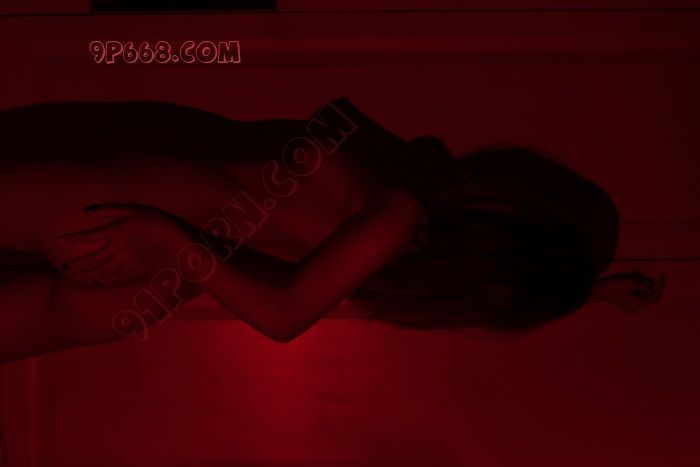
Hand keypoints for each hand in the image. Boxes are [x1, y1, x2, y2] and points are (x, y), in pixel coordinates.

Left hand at [58, 203, 191, 285]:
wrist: (181, 247)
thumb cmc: (159, 223)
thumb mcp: (137, 210)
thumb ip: (113, 209)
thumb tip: (89, 209)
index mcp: (118, 232)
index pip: (90, 237)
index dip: (74, 240)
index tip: (59, 242)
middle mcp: (120, 249)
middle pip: (93, 260)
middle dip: (77, 265)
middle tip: (65, 268)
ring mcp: (128, 262)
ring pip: (102, 270)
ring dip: (87, 274)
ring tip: (76, 276)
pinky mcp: (136, 270)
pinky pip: (115, 277)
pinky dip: (103, 279)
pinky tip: (97, 280)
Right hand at [592, 270, 665, 311]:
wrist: (596, 290)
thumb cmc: (613, 287)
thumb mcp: (630, 282)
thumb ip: (643, 283)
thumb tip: (648, 284)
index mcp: (638, 303)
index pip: (655, 296)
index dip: (660, 286)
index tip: (660, 275)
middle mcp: (635, 305)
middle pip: (647, 293)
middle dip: (645, 282)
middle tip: (637, 273)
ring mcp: (629, 302)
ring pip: (641, 291)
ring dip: (638, 281)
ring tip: (632, 273)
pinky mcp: (624, 298)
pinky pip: (634, 291)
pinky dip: (633, 284)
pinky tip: (629, 277)